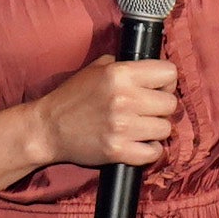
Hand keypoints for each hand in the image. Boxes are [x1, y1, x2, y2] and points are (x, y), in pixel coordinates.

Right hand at [34, 55, 179, 168]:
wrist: (48, 128)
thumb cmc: (72, 97)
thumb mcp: (96, 69)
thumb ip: (124, 64)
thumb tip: (151, 68)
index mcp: (120, 74)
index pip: (169, 73)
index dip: (166, 81)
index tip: (157, 88)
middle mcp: (124, 99)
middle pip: (170, 104)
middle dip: (161, 107)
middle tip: (147, 111)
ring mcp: (122, 127)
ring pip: (165, 129)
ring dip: (155, 129)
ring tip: (140, 127)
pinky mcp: (118, 150)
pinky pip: (154, 153)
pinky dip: (150, 150)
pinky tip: (139, 143)